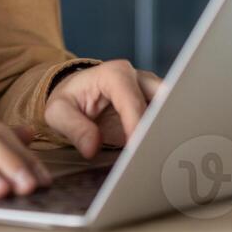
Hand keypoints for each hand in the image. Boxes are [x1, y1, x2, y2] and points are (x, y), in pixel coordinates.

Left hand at [43, 59, 162, 157]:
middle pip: (162, 100)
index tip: (137, 149)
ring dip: (170, 131)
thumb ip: (74, 128)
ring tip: (166, 157)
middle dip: (164, 124)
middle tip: (160, 153)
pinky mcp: (157, 108)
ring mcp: (151, 92)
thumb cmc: (69, 101)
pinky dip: (169, 136)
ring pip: (173, 109)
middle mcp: (138, 78)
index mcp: (115, 74)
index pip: (132, 100)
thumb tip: (92, 147)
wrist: (77, 95)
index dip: (136, 125)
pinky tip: (166, 155)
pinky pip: (170, 120)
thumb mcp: (58, 113)